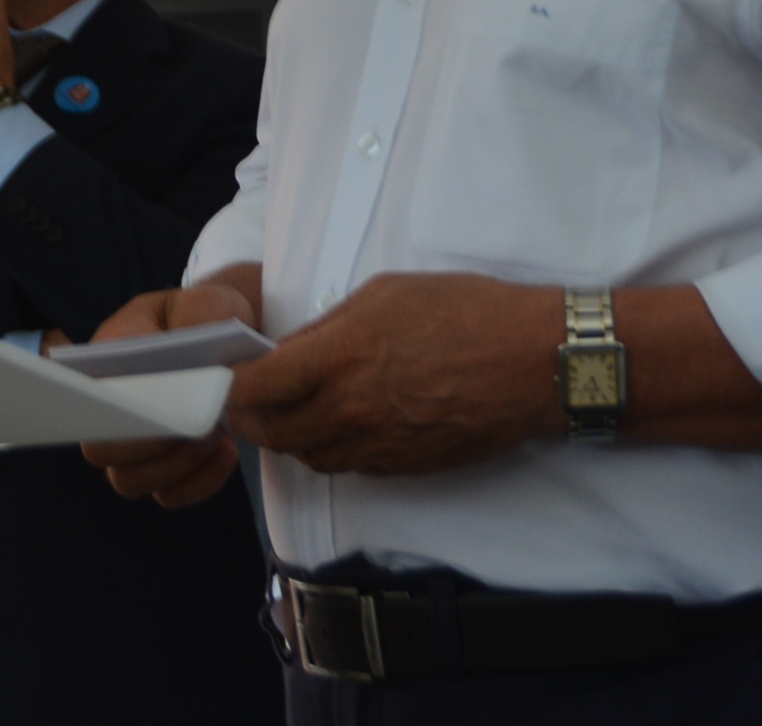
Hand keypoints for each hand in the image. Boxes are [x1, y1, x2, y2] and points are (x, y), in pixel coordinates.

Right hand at [80, 274, 259, 508]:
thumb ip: (199, 315)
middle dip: (145, 445)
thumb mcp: (207, 302)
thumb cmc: (204, 318)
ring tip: (215, 434)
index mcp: (104, 362)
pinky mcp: (165, 470)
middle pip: (99, 451)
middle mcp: (107, 411)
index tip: (150, 409)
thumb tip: (194, 345)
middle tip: (193, 425)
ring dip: (174, 466)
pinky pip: (170, 494)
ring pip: (131, 481)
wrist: (229, 339)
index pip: (81, 396)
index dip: (104, 412)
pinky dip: (199, 482)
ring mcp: (133, 447)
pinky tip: (227, 452)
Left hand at [224, 272, 558, 475]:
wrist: (533, 363)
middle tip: (253, 399)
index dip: (232, 387)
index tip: (229, 375)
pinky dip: (335, 448)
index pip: (256, 390)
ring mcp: (377, 447)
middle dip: (253, 418)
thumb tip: (294, 351)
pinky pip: (350, 466)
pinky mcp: (403, 468)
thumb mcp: (387, 293)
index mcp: (339, 359)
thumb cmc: (465, 311)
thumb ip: (330, 326)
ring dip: (293, 436)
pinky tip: (346, 422)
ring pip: (309, 456)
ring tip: (299, 409)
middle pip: (273, 435)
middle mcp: (349, 411)